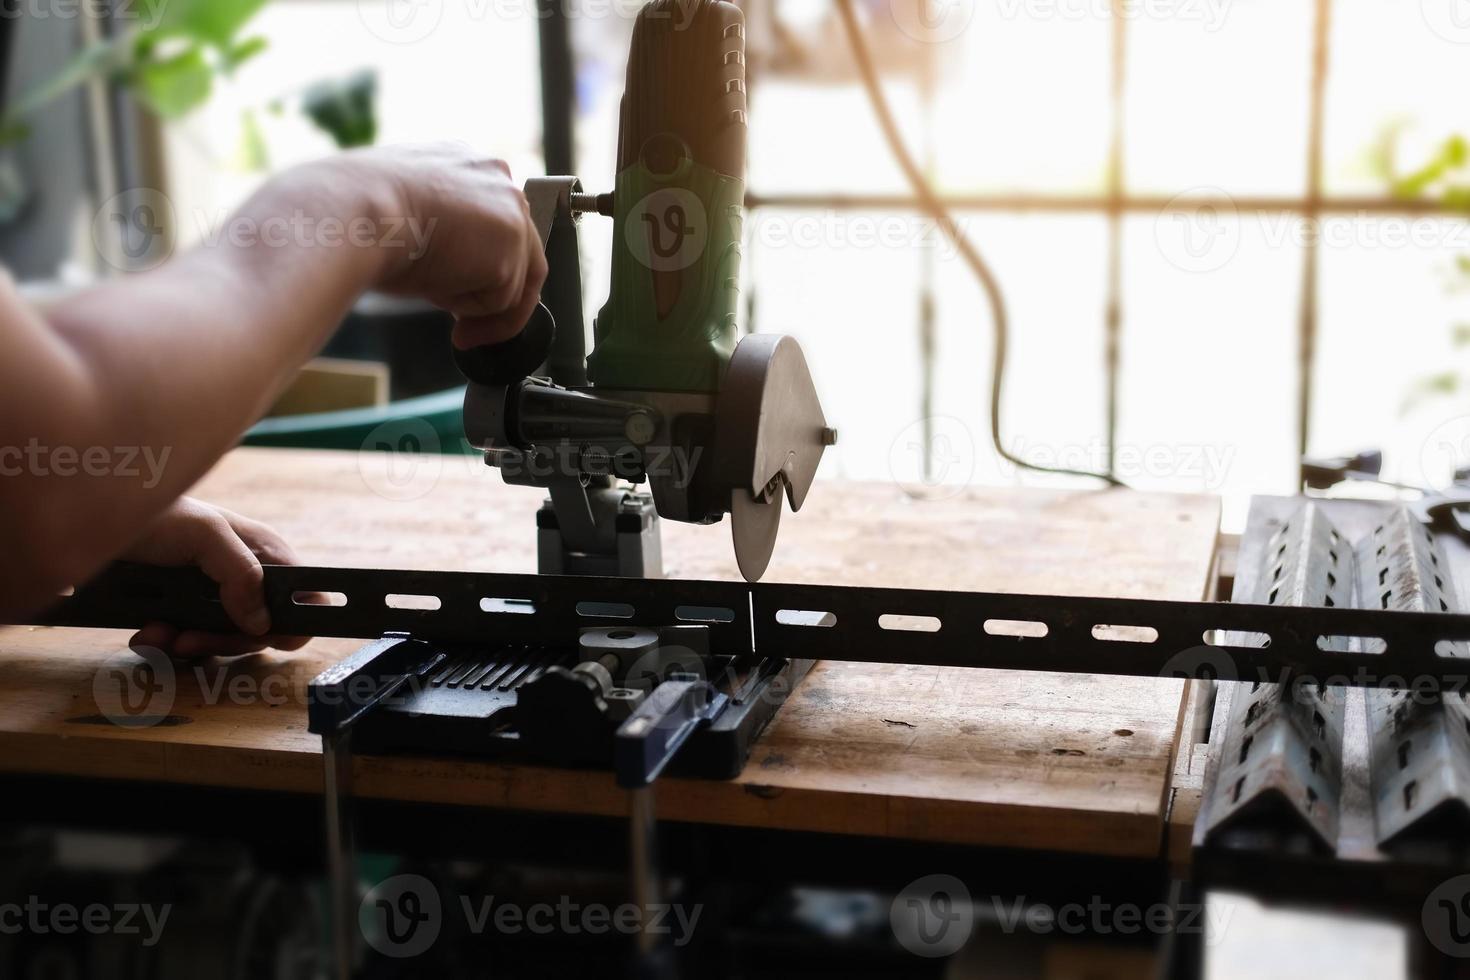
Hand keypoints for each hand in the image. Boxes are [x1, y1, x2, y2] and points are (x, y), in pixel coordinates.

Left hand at [120, 498, 309, 658]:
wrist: (87, 522)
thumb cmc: (153, 514)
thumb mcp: (205, 534)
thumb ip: (242, 574)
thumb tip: (263, 623)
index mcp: (261, 552)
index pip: (301, 593)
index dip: (293, 619)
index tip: (271, 639)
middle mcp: (241, 577)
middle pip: (259, 629)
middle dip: (224, 639)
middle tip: (191, 640)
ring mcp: (209, 597)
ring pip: (221, 641)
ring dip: (189, 645)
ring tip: (157, 635)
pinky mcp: (178, 612)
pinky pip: (185, 644)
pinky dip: (164, 645)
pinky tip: (144, 634)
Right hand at [313, 143, 548, 350]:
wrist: (346, 214)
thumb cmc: (357, 218)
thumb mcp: (406, 218)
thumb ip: (443, 234)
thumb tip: (451, 272)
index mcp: (467, 164)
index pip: (495, 225)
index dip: (480, 268)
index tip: (455, 296)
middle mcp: (498, 177)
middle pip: (520, 253)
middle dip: (493, 299)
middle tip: (463, 329)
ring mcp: (510, 208)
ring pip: (512, 281)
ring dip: (478, 309)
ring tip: (437, 306)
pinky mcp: (511, 241)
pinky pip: (502, 300)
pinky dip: (472, 313)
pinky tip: (435, 293)